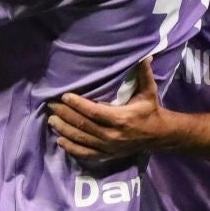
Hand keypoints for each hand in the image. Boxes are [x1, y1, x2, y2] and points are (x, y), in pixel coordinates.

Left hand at [47, 58, 171, 162]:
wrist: (158, 136)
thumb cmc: (150, 110)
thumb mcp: (149, 91)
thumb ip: (144, 73)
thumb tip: (144, 55)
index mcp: (120, 118)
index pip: (93, 111)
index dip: (77, 104)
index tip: (64, 96)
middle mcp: (112, 135)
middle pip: (83, 125)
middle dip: (65, 115)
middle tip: (51, 106)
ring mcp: (109, 147)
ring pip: (81, 139)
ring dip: (64, 130)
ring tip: (52, 120)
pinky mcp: (107, 155)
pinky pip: (86, 154)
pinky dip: (72, 148)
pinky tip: (60, 141)